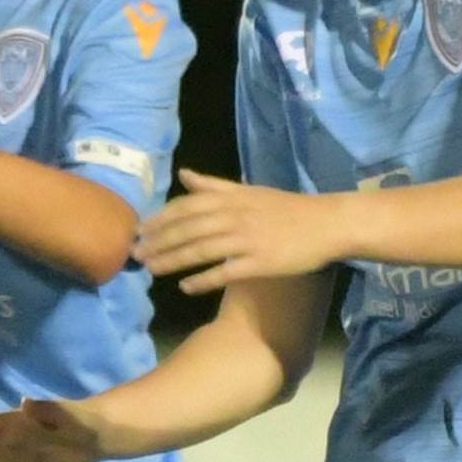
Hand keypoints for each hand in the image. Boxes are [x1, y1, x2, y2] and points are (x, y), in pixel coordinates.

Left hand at [132, 168, 357, 294]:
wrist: (326, 223)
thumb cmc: (285, 208)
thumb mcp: (247, 191)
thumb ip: (213, 185)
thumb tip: (183, 173)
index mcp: (231, 198)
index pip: (186, 206)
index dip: (160, 219)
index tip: (138, 231)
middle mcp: (235, 216)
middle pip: (188, 229)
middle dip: (159, 241)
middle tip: (135, 254)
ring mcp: (247, 240)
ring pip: (201, 250)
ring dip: (173, 260)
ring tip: (151, 270)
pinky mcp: (260, 263)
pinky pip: (225, 272)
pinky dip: (203, 280)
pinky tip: (185, 287)